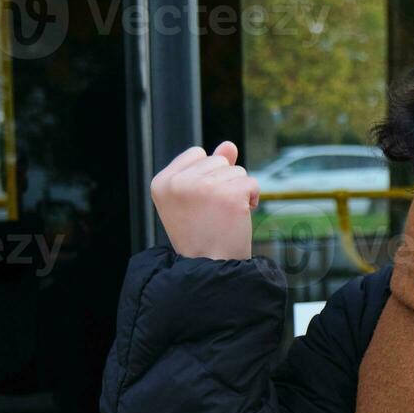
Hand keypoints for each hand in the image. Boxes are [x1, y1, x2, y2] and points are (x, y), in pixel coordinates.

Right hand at [150, 141, 259, 260]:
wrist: (211, 267)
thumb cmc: (202, 235)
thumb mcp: (195, 198)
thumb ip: (209, 168)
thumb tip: (229, 145)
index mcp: (162, 182)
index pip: (197, 154)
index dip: (207, 176)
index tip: (200, 204)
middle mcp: (179, 182)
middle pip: (219, 160)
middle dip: (224, 183)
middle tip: (213, 213)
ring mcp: (204, 187)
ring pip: (237, 171)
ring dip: (238, 192)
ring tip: (224, 216)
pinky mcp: (229, 194)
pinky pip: (252, 182)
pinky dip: (252, 198)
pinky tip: (239, 217)